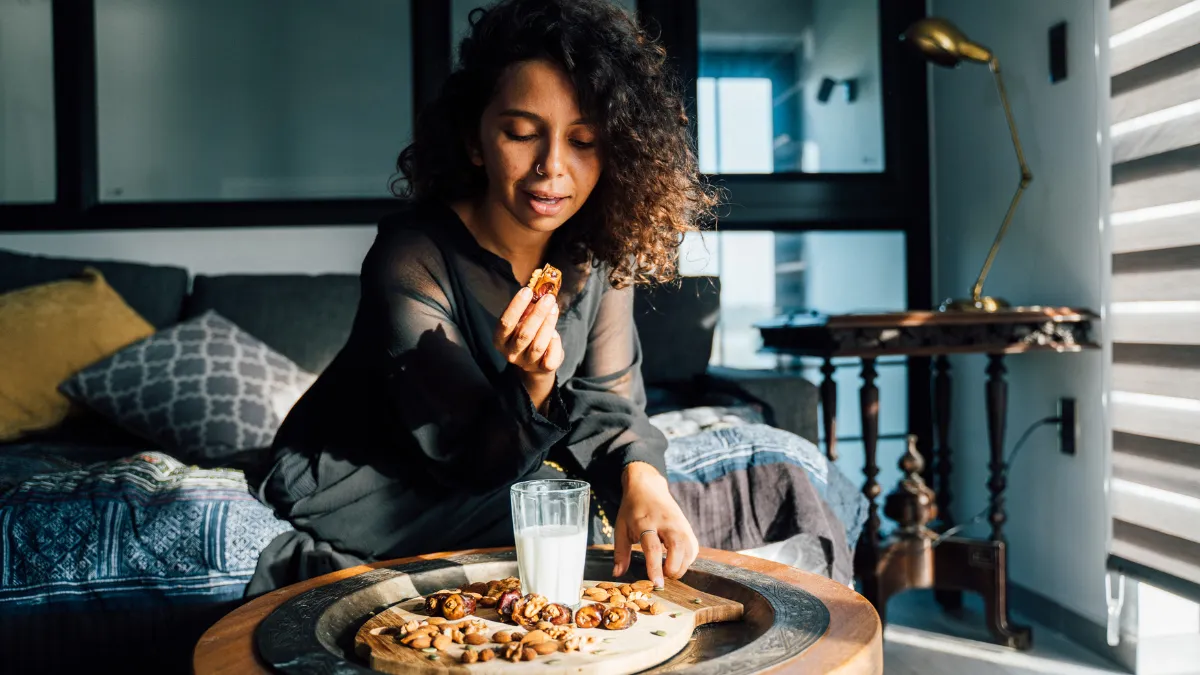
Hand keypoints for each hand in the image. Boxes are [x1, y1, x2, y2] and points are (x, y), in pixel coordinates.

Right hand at [494, 286, 564, 374]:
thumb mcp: (522, 320)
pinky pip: (550, 356)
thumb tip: (539, 290)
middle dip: (538, 314)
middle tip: (548, 298)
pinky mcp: (542, 369)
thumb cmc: (527, 333)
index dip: (516, 306)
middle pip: (524, 334)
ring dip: (548, 324)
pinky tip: (555, 332)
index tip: (528, 291)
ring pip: (538, 345)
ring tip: (554, 308)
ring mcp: (526, 363)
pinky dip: (555, 342)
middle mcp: (510, 354)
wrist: (535, 362)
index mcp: (500, 340)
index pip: (505, 322)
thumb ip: (527, 309)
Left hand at [612, 462, 698, 587]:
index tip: (657, 583)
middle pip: (677, 547)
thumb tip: (617, 574)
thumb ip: (620, 552)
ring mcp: (679, 523)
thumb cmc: (632, 509)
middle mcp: (666, 522)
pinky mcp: (687, 526)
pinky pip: (693, 547)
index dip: (655, 567)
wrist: (648, 486)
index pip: (653, 547)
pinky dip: (688, 559)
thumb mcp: (621, 528)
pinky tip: (678, 562)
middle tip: (664, 577)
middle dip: (674, 568)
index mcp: (645, 522)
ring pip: (689, 548)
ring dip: (682, 566)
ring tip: (669, 571)